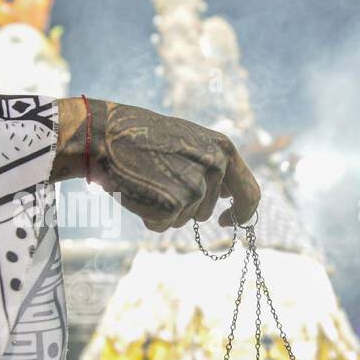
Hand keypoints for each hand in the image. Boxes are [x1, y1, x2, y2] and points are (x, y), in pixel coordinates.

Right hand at [52, 98, 259, 230]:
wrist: (108, 134)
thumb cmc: (144, 137)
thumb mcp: (190, 141)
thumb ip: (214, 165)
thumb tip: (230, 194)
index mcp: (224, 150)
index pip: (250, 193)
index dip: (242, 213)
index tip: (226, 221)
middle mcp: (215, 168)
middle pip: (205, 211)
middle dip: (182, 206)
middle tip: (157, 179)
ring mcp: (195, 188)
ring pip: (183, 219)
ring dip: (164, 210)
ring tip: (146, 180)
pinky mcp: (172, 205)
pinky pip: (161, 225)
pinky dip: (147, 216)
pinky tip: (138, 192)